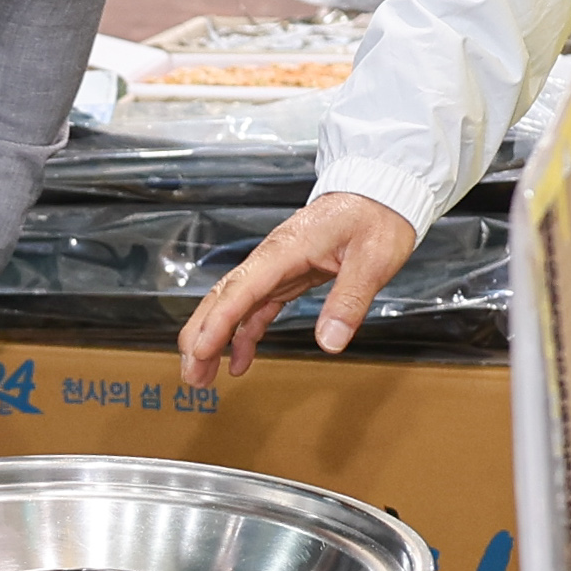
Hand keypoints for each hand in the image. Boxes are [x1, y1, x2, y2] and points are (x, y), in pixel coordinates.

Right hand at [178, 193, 422, 387]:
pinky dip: (243, 335)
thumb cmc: (376, 217)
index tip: (200, 351)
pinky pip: (255, 308)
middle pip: (222, 297)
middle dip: (200, 336)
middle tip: (190, 374)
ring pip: (232, 305)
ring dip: (214, 340)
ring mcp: (276, 267)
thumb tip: (330, 342)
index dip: (217, 322)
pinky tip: (239, 360)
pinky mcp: (287, 276)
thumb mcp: (372, 260)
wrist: (380, 194)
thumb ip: (349, 300)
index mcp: (286, 249)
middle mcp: (272, 257)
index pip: (241, 289)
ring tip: (202, 376)